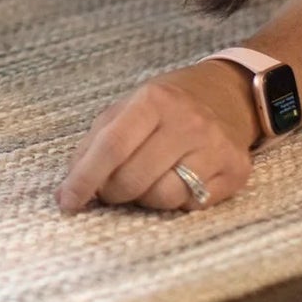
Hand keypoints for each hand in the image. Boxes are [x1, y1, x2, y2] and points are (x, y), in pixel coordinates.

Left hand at [55, 62, 257, 213]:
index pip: (112, 146)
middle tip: (110, 187)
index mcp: (154, 100)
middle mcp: (188, 122)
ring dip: (144, 199)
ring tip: (145, 181)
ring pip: (163, 197)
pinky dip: (175, 201)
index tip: (66, 201)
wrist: (227, 96)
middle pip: (134, 178)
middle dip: (112, 192)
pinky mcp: (235, 171)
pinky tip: (175, 181)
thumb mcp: (127, 108)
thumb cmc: (166, 105)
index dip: (85, 178)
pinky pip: (192, 205)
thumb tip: (70, 186)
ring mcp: (215, 147)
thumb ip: (96, 142)